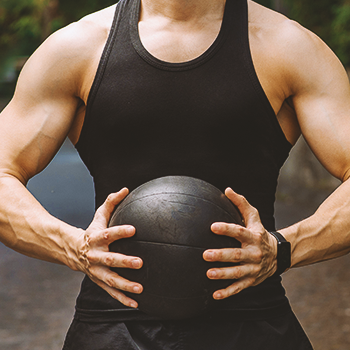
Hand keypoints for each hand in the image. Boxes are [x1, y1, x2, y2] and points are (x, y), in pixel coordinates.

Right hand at [77, 188, 142, 307]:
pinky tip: (136, 304)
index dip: (120, 232)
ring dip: (125, 285)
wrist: (73, 251)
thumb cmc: (92, 232)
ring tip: (140, 288)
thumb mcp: (99, 217)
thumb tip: (126, 188)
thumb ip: (111, 203)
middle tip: (140, 262)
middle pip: (109, 260)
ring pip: (110, 280)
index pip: (108, 234)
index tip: (133, 229)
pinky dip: (122, 299)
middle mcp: (95, 256)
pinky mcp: (99, 282)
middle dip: (124, 262)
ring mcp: (97, 271)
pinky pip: (111, 292)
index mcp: (96, 239)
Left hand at [203, 188, 277, 299]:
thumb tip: (227, 189)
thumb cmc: (259, 233)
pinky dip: (228, 292)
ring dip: (223, 274)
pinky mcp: (251, 280)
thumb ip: (241, 203)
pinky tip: (215, 295)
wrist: (278, 254)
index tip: (212, 227)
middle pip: (236, 255)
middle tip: (205, 254)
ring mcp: (253, 269)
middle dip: (221, 255)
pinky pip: (239, 288)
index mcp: (253, 237)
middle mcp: (254, 254)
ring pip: (237, 273)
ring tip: (208, 273)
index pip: (239, 232)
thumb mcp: (254, 217)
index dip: (226, 229)